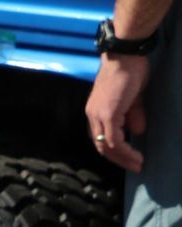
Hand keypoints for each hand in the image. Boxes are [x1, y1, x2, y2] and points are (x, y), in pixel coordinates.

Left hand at [87, 54, 151, 170]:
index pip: (100, 138)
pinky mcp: (108, 114)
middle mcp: (92, 116)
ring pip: (106, 146)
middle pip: (101, 146)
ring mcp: (98, 116)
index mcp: (95, 112)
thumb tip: (138, 132)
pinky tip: (135, 155)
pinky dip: (124, 150)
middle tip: (135, 167)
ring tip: (138, 164)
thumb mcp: (133, 98)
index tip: (128, 158)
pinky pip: (114, 140)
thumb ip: (133, 115)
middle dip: (118, 159)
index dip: (113, 151)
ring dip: (123, 158)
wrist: (126, 56)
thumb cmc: (130, 72)